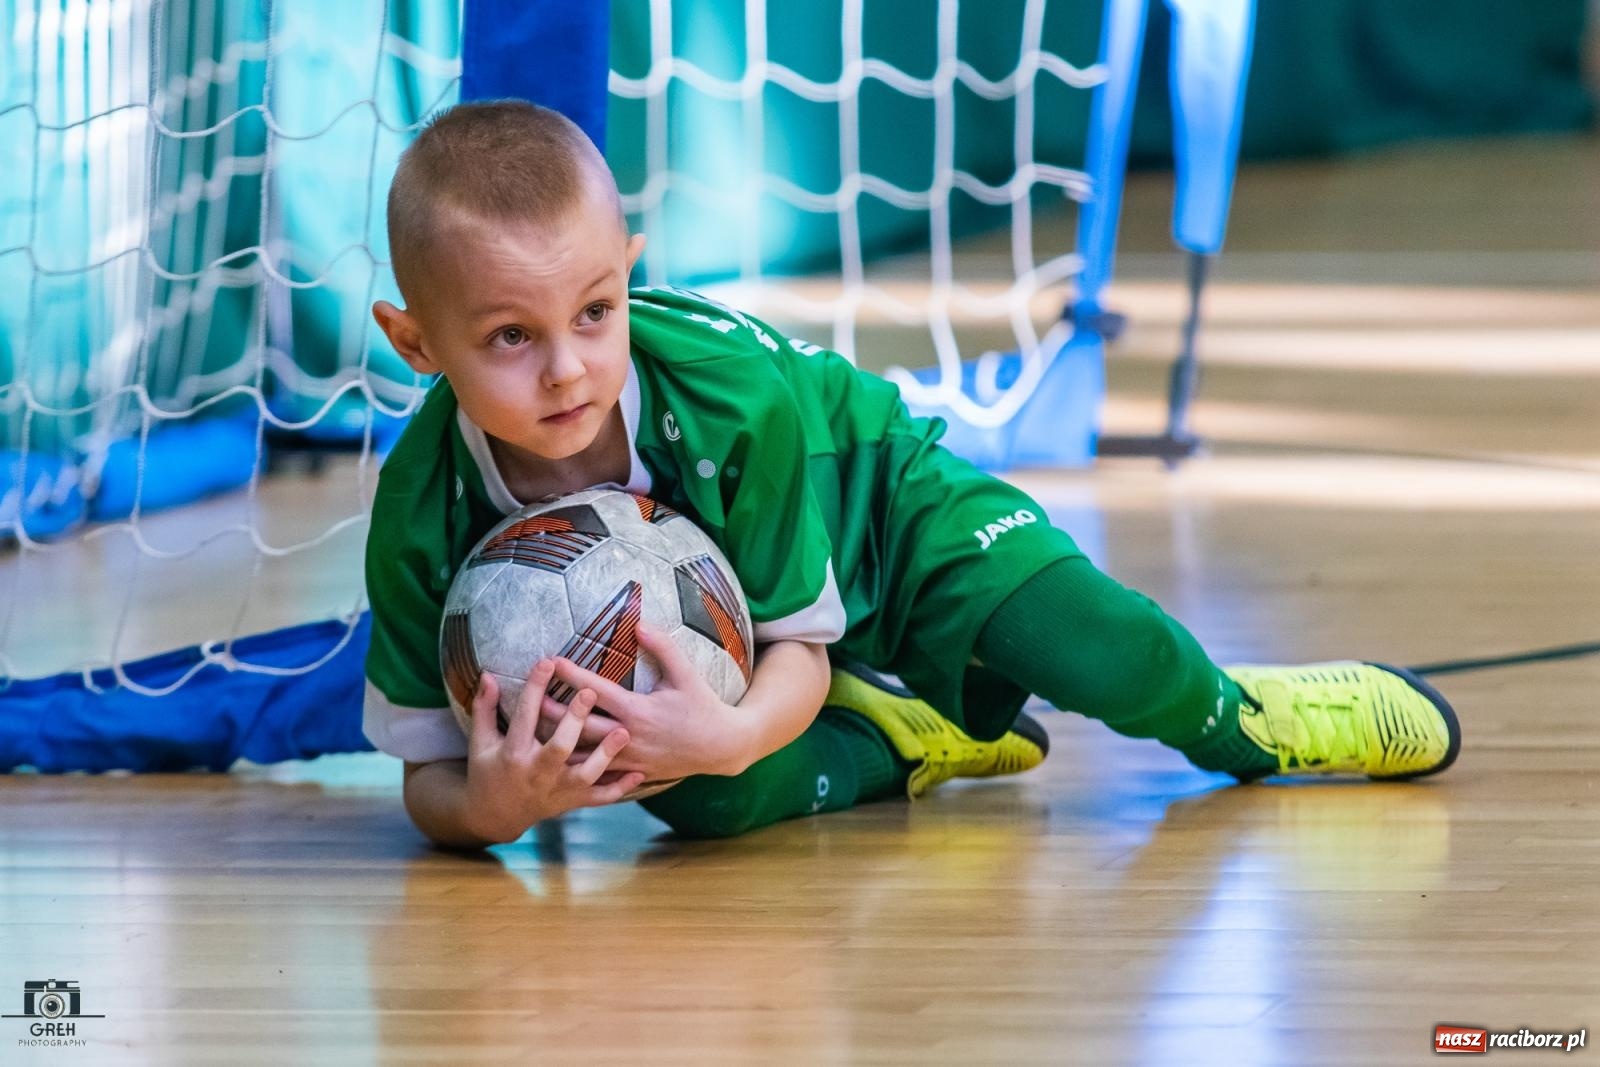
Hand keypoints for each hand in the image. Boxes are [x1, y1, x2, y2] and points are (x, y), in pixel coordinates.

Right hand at [462, 661, 645, 841]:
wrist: (495, 816)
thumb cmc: (487, 772)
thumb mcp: (480, 741)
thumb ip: (484, 708)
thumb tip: (487, 674)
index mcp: (513, 754)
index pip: (525, 716)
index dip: (535, 688)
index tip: (548, 662)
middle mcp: (537, 773)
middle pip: (559, 747)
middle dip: (575, 720)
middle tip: (590, 692)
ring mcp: (557, 790)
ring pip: (585, 775)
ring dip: (606, 755)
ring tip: (624, 732)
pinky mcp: (572, 802)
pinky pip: (600, 798)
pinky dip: (620, 787)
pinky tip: (640, 772)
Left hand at [549, 623, 748, 780]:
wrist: (721, 747)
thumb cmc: (704, 707)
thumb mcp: (687, 674)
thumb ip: (663, 647)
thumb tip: (639, 624)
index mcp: (638, 710)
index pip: (597, 690)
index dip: (572, 674)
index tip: (552, 660)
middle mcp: (628, 735)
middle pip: (579, 724)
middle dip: (551, 711)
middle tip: (526, 697)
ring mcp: (628, 757)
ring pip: (584, 752)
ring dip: (558, 740)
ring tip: (530, 730)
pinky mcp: (631, 771)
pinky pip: (597, 771)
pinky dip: (574, 764)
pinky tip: (554, 760)